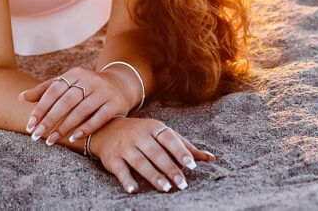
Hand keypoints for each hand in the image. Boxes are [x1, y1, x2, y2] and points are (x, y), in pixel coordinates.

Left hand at [19, 66, 135, 145]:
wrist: (121, 85)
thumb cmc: (87, 87)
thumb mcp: (68, 84)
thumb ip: (45, 90)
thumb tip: (21, 97)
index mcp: (75, 73)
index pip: (53, 91)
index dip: (40, 108)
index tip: (29, 125)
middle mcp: (89, 79)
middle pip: (65, 101)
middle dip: (49, 120)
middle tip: (36, 136)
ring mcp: (104, 91)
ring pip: (80, 111)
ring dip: (64, 127)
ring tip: (51, 140)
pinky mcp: (116, 103)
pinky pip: (98, 118)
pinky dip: (85, 128)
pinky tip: (73, 138)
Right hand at [91, 118, 214, 193]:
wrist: (105, 129)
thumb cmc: (141, 134)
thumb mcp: (161, 134)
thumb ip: (184, 146)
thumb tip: (211, 158)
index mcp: (153, 127)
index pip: (168, 138)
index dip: (179, 151)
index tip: (191, 165)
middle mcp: (138, 135)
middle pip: (156, 153)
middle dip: (170, 168)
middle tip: (182, 184)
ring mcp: (124, 146)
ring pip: (140, 162)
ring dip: (153, 175)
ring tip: (166, 188)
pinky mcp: (112, 158)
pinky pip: (120, 170)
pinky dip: (126, 180)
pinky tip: (134, 190)